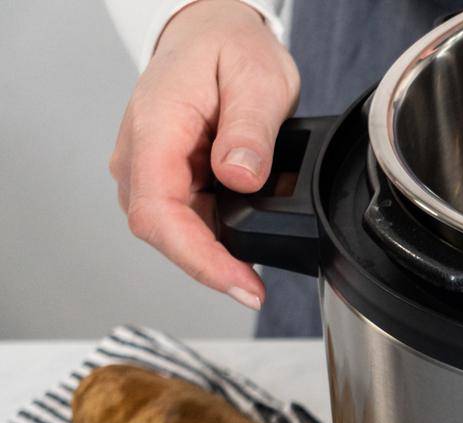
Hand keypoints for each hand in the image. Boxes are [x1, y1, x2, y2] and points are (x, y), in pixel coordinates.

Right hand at [109, 0, 299, 307]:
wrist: (211, 31)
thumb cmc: (229, 47)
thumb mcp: (257, 79)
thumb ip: (250, 131)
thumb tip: (241, 175)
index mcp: (156, 128)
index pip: (159, 214)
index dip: (200, 260)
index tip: (240, 285)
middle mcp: (141, 153)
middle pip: (165, 232)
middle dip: (210, 266)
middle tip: (255, 288)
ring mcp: (150, 167)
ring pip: (175, 231)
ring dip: (215, 252)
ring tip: (259, 259)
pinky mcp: (167, 177)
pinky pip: (186, 218)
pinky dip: (218, 235)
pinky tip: (249, 235)